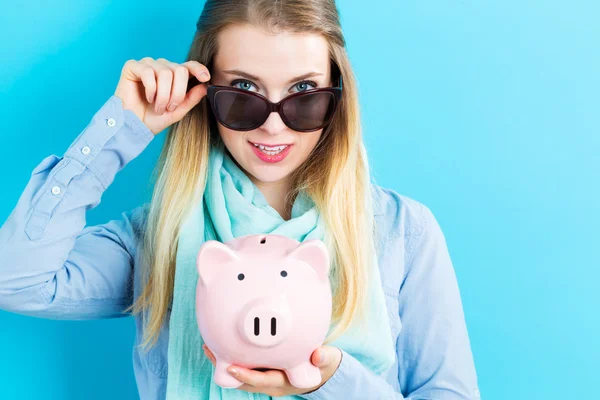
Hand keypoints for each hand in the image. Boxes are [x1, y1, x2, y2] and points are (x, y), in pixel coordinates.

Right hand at [114, 57, 209, 134]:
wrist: (134, 126)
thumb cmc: (154, 119)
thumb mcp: (178, 111)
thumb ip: (191, 98)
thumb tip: (205, 85)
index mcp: (174, 75)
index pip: (189, 65)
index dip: (198, 69)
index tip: (205, 78)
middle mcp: (162, 66)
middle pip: (179, 70)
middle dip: (177, 93)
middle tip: (169, 108)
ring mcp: (147, 65)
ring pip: (165, 72)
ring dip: (163, 95)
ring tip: (158, 107)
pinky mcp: (133, 66)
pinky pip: (148, 72)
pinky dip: (151, 89)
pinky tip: (148, 98)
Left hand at [202, 344, 341, 396]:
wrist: (323, 372)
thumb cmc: (323, 364)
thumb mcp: (327, 360)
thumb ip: (323, 357)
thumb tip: (318, 355)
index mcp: (284, 381)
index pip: (261, 380)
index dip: (245, 375)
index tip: (230, 366)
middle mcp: (271, 383)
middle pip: (243, 381)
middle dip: (225, 368)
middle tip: (210, 350)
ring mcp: (266, 379)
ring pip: (240, 376)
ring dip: (224, 363)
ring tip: (209, 347)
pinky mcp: (263, 371)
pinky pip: (244, 368)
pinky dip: (232, 358)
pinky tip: (224, 345)